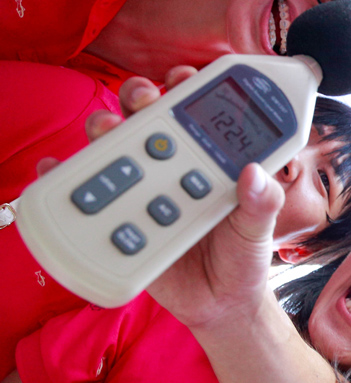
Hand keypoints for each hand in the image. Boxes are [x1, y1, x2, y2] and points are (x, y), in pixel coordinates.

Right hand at [83, 66, 280, 327]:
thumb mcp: (260, 230)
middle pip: (150, 119)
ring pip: (118, 148)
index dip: (190, 88)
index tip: (184, 76)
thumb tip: (254, 173)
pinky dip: (65, 177)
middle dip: (142, 97)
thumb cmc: (243, 258)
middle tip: (144, 98)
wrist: (218, 306)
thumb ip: (262, 203)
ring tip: (106, 129)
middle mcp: (175, 168)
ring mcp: (143, 190)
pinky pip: (88, 195)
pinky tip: (56, 168)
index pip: (199, 115)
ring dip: (106, 129)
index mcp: (212, 163)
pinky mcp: (119, 217)